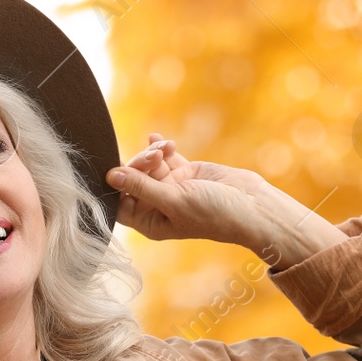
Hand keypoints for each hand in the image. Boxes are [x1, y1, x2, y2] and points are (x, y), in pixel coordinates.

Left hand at [105, 134, 269, 246]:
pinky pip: (164, 158)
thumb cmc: (213, 213)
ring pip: (148, 166)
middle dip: (140, 163)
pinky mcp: (185, 173)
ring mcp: (171, 188)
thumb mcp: (174, 200)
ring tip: (169, 148)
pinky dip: (159, 147)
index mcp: (151, 222)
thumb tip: (110, 175)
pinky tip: (156, 137)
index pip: (120, 203)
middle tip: (155, 156)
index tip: (116, 165)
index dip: (116, 185)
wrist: (251, 205)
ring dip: (153, 153)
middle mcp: (158, 206)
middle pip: (133, 180)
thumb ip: (141, 187)